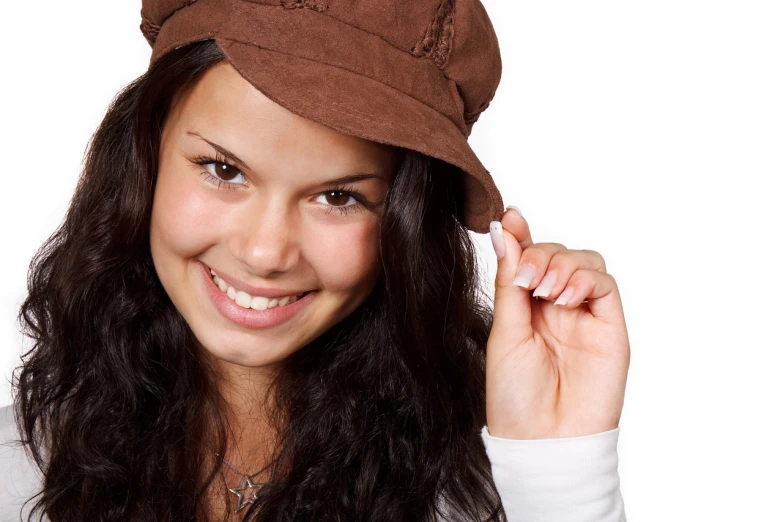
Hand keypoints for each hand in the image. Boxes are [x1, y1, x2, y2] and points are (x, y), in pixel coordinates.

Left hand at [485, 207, 630, 439]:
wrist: (542, 439)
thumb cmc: (515, 394)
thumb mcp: (504, 329)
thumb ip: (509, 279)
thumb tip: (504, 229)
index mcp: (526, 307)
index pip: (528, 258)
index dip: (521, 235)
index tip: (508, 216)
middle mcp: (557, 307)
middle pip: (557, 253)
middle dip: (539, 254)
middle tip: (526, 280)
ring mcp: (585, 316)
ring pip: (585, 262)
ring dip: (562, 264)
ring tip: (543, 291)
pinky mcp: (610, 327)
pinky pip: (605, 285)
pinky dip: (584, 280)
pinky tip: (563, 298)